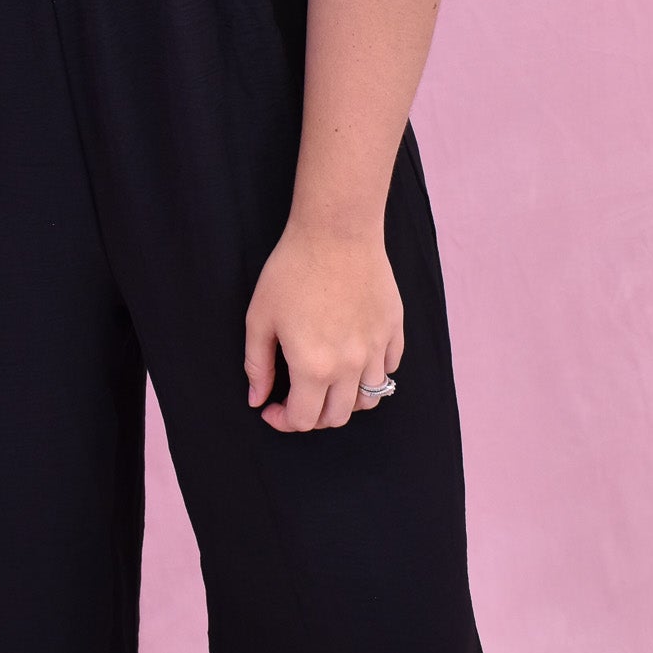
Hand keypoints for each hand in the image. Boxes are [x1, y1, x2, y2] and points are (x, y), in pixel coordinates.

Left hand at [244, 216, 402, 431]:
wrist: (335, 231)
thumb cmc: (291, 270)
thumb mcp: (260, 317)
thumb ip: (258, 365)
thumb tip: (258, 400)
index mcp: (314, 368)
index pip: (303, 419)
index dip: (283, 421)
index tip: (271, 408)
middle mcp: (350, 366)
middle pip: (338, 416)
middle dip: (313, 417)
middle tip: (297, 397)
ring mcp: (377, 349)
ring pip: (370, 398)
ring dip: (346, 400)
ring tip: (328, 383)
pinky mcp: (394, 329)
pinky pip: (390, 368)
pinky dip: (373, 373)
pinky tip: (355, 357)